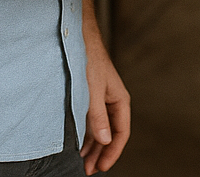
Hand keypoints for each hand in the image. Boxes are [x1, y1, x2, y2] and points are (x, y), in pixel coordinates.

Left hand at [80, 0, 130, 172]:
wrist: (77, 36)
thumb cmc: (88, 58)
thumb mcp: (92, 90)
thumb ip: (98, 116)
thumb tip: (105, 140)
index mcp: (119, 99)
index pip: (121, 132)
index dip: (113, 152)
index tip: (101, 167)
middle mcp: (111, 100)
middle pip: (111, 133)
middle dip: (101, 153)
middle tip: (88, 170)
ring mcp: (100, 98)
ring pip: (100, 128)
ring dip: (92, 146)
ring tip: (81, 161)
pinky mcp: (89, 96)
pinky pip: (91, 121)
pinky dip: (86, 134)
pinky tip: (77, 143)